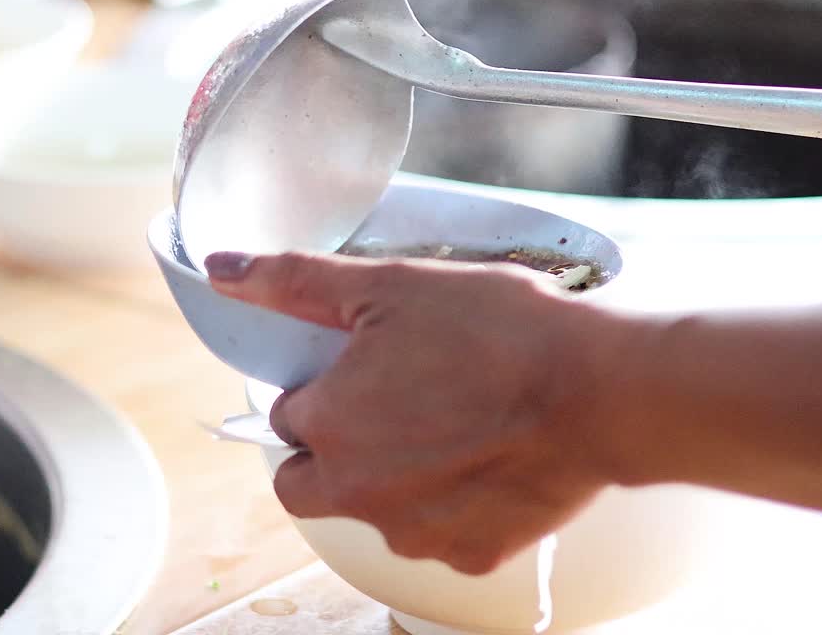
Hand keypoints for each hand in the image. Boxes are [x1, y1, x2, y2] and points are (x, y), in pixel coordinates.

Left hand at [205, 250, 640, 574]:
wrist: (600, 392)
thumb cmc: (497, 332)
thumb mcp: (387, 286)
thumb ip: (294, 281)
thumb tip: (221, 266)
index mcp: (327, 425)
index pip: (288, 415)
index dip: (321, 388)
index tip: (364, 370)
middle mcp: (357, 491)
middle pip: (305, 481)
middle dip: (326, 451)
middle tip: (386, 409)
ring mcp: (413, 531)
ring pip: (373, 508)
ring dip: (390, 478)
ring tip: (450, 426)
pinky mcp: (469, 554)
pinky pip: (438, 533)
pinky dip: (450, 504)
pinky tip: (486, 460)